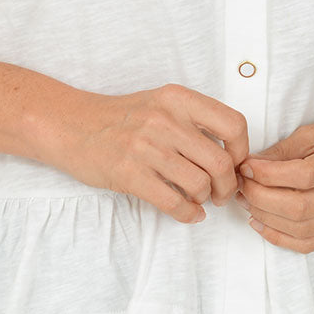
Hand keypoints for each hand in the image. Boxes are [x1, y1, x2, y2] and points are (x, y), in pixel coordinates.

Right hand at [60, 84, 248, 223]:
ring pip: (200, 185)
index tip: (235, 163)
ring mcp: (146, 147)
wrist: (71, 126)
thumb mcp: (160, 103)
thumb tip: (232, 154)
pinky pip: (173, 202)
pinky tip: (189, 213)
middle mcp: (165, 120)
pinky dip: (188, 214)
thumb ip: (193, 120)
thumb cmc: (120, 118)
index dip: (242, 150)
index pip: (233, 124)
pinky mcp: (129, 174)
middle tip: (222, 193)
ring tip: (200, 199)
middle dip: (228, 186)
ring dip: (206, 199)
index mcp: (177, 99)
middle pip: (220, 162)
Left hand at [237, 115, 313, 253]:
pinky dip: (279, 237)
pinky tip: (261, 222)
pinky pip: (308, 244)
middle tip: (241, 185)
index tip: (247, 167)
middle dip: (260, 198)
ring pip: (300, 229)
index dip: (268, 175)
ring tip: (247, 201)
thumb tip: (250, 167)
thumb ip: (282, 150)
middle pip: (298, 207)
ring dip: (265, 217)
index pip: (302, 175)